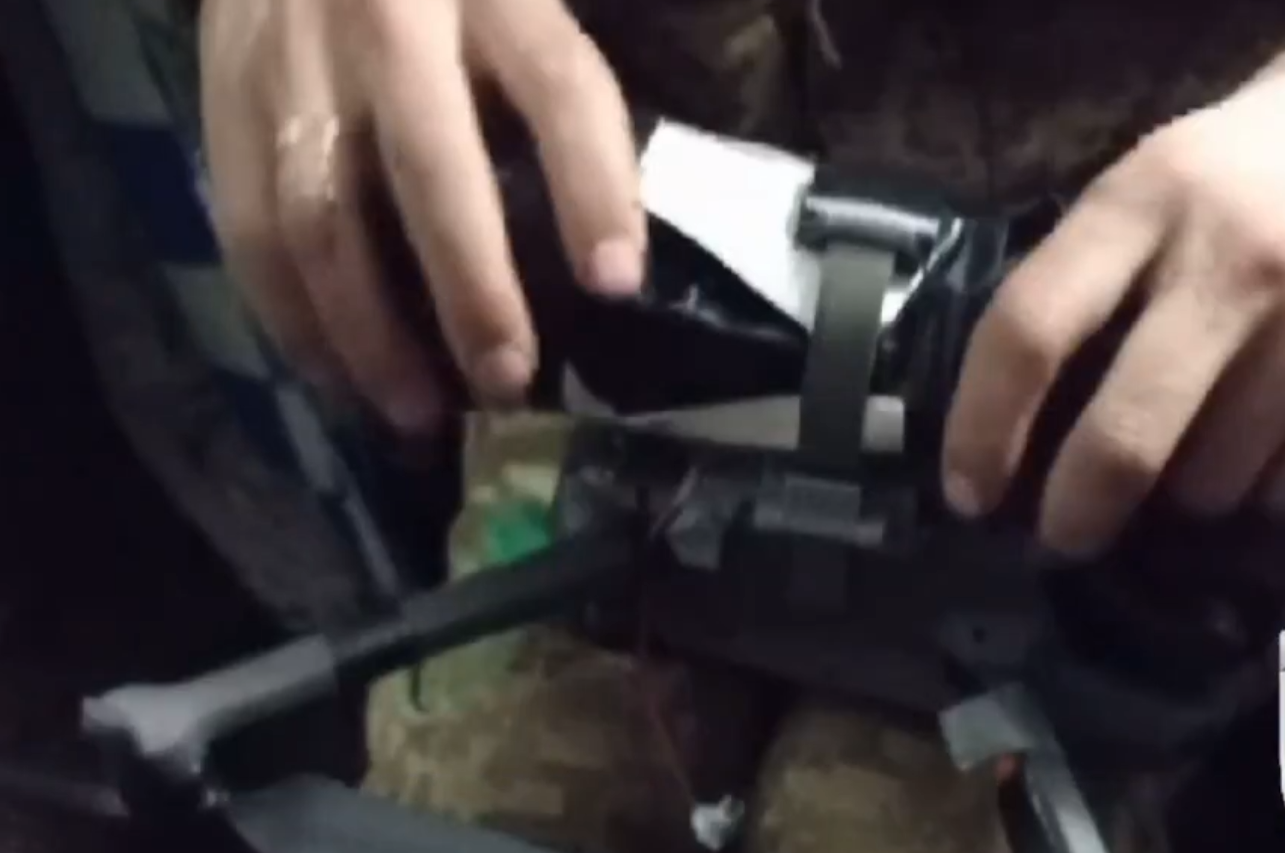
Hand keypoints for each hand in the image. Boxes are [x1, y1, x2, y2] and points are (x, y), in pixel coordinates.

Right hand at [199, 0, 643, 432]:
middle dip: (470, 288)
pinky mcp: (223, 104)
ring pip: (321, 218)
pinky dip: (292, 316)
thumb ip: (560, 90)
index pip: (556, 87)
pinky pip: (249, 229)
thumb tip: (605, 250)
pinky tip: (335, 375)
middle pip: (428, 167)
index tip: (617, 285)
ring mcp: (289, 63)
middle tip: (507, 382)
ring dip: (370, 333)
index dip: (591, 187)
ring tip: (419, 414)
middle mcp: (386, 20)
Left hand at [943, 69, 1284, 557]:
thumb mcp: (1139, 192)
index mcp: (1136, 206)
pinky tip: (1247, 464)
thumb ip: (1080, 282)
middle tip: (1063, 536)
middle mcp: (1226, 258)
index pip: (1027, 331)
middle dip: (1079, 509)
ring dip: (1179, 498)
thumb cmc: (1229, 171)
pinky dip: (1255, 491)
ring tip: (1172, 478)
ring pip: (1216, 472)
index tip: (966, 493)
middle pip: (1124, 431)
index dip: (982, 426)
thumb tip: (1012, 418)